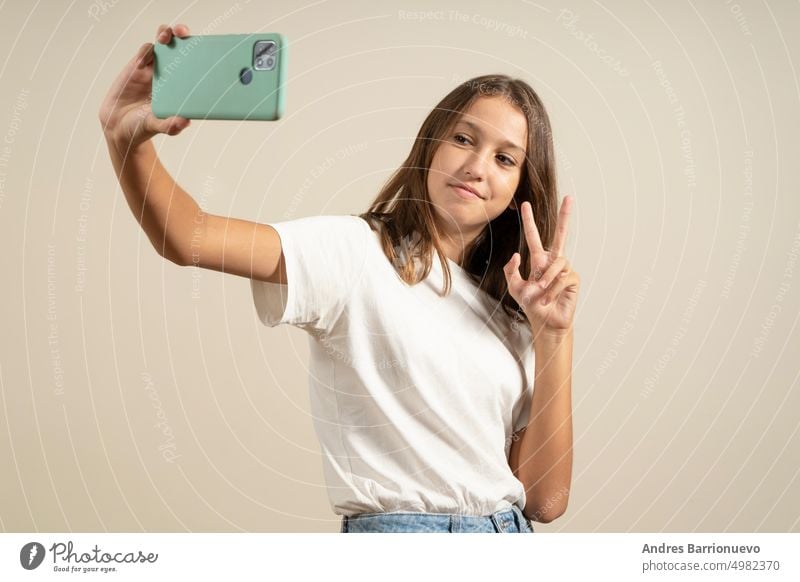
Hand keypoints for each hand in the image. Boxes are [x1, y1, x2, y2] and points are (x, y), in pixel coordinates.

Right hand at [98, 24, 191, 149]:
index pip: (195, 65)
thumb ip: (169, 125)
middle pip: (180, 47)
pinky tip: (142, 64)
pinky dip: (145, 52)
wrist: (118, 126)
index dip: (200, 54)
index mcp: (182, 87)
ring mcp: (155, 68)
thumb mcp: (156, 126)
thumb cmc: (143, 126)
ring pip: (163, 43)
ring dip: (165, 35)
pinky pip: (145, 52)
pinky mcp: (138, 66)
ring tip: (165, 38)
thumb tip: (184, 121)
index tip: (205, 49)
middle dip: (182, 35)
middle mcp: (171, 75)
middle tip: (183, 33)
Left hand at [503, 196, 579, 337]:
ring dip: (546, 279)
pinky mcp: (573, 280)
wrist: (544, 321)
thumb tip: (516, 254)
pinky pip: (563, 278)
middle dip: (565, 216)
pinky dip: (553, 289)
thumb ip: (510, 271)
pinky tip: (548, 299)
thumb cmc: (531, 305)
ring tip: (540, 292)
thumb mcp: (515, 287)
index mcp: (539, 261)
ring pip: (558, 263)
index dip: (529, 221)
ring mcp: (564, 270)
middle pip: (561, 234)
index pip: (534, 237)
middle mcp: (553, 262)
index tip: (525, 205)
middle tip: (570, 198)